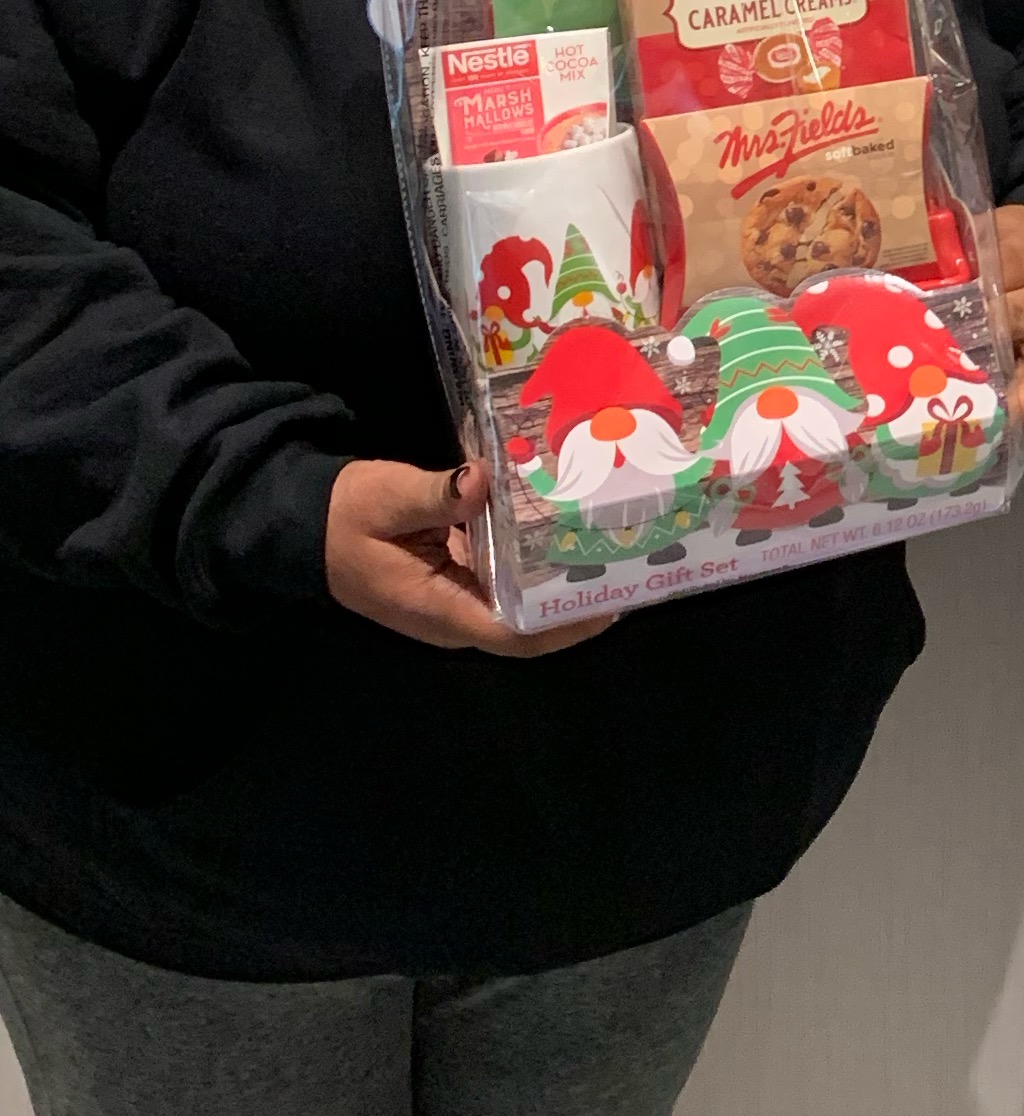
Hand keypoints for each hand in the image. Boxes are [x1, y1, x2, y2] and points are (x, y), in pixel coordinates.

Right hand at [324, 457, 604, 655]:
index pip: (513, 635)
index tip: (610, 601)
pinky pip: (504, 578)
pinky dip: (534, 559)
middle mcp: (454, 614)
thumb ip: (435, 494)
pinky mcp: (456, 577)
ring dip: (559, 580)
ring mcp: (456, 598)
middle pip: (527, 624)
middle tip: (626, 562)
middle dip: (576, 601)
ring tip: (610, 543)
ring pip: (519, 601)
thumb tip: (480, 480)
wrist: (305, 522)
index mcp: (439, 609)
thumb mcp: (384, 497)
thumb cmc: (342, 516)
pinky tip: (564, 526)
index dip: (565, 626)